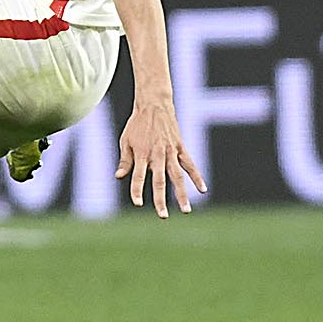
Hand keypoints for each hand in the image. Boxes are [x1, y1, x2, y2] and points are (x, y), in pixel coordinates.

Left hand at [115, 99, 206, 217]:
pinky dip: (197, 177)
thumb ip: (125, 160)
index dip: (137, 190)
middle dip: (160, 199)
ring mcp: (170, 152)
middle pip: (159, 181)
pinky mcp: (180, 148)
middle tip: (163, 216)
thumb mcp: (125, 141)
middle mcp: (156, 155)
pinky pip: (190, 165)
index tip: (138, 203)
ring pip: (177, 176)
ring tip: (186, 210)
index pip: (137, 177)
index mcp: (141, 154)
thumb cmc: (137, 125)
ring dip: (182, 194)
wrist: (154, 105)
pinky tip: (202, 189)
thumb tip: (119, 176)